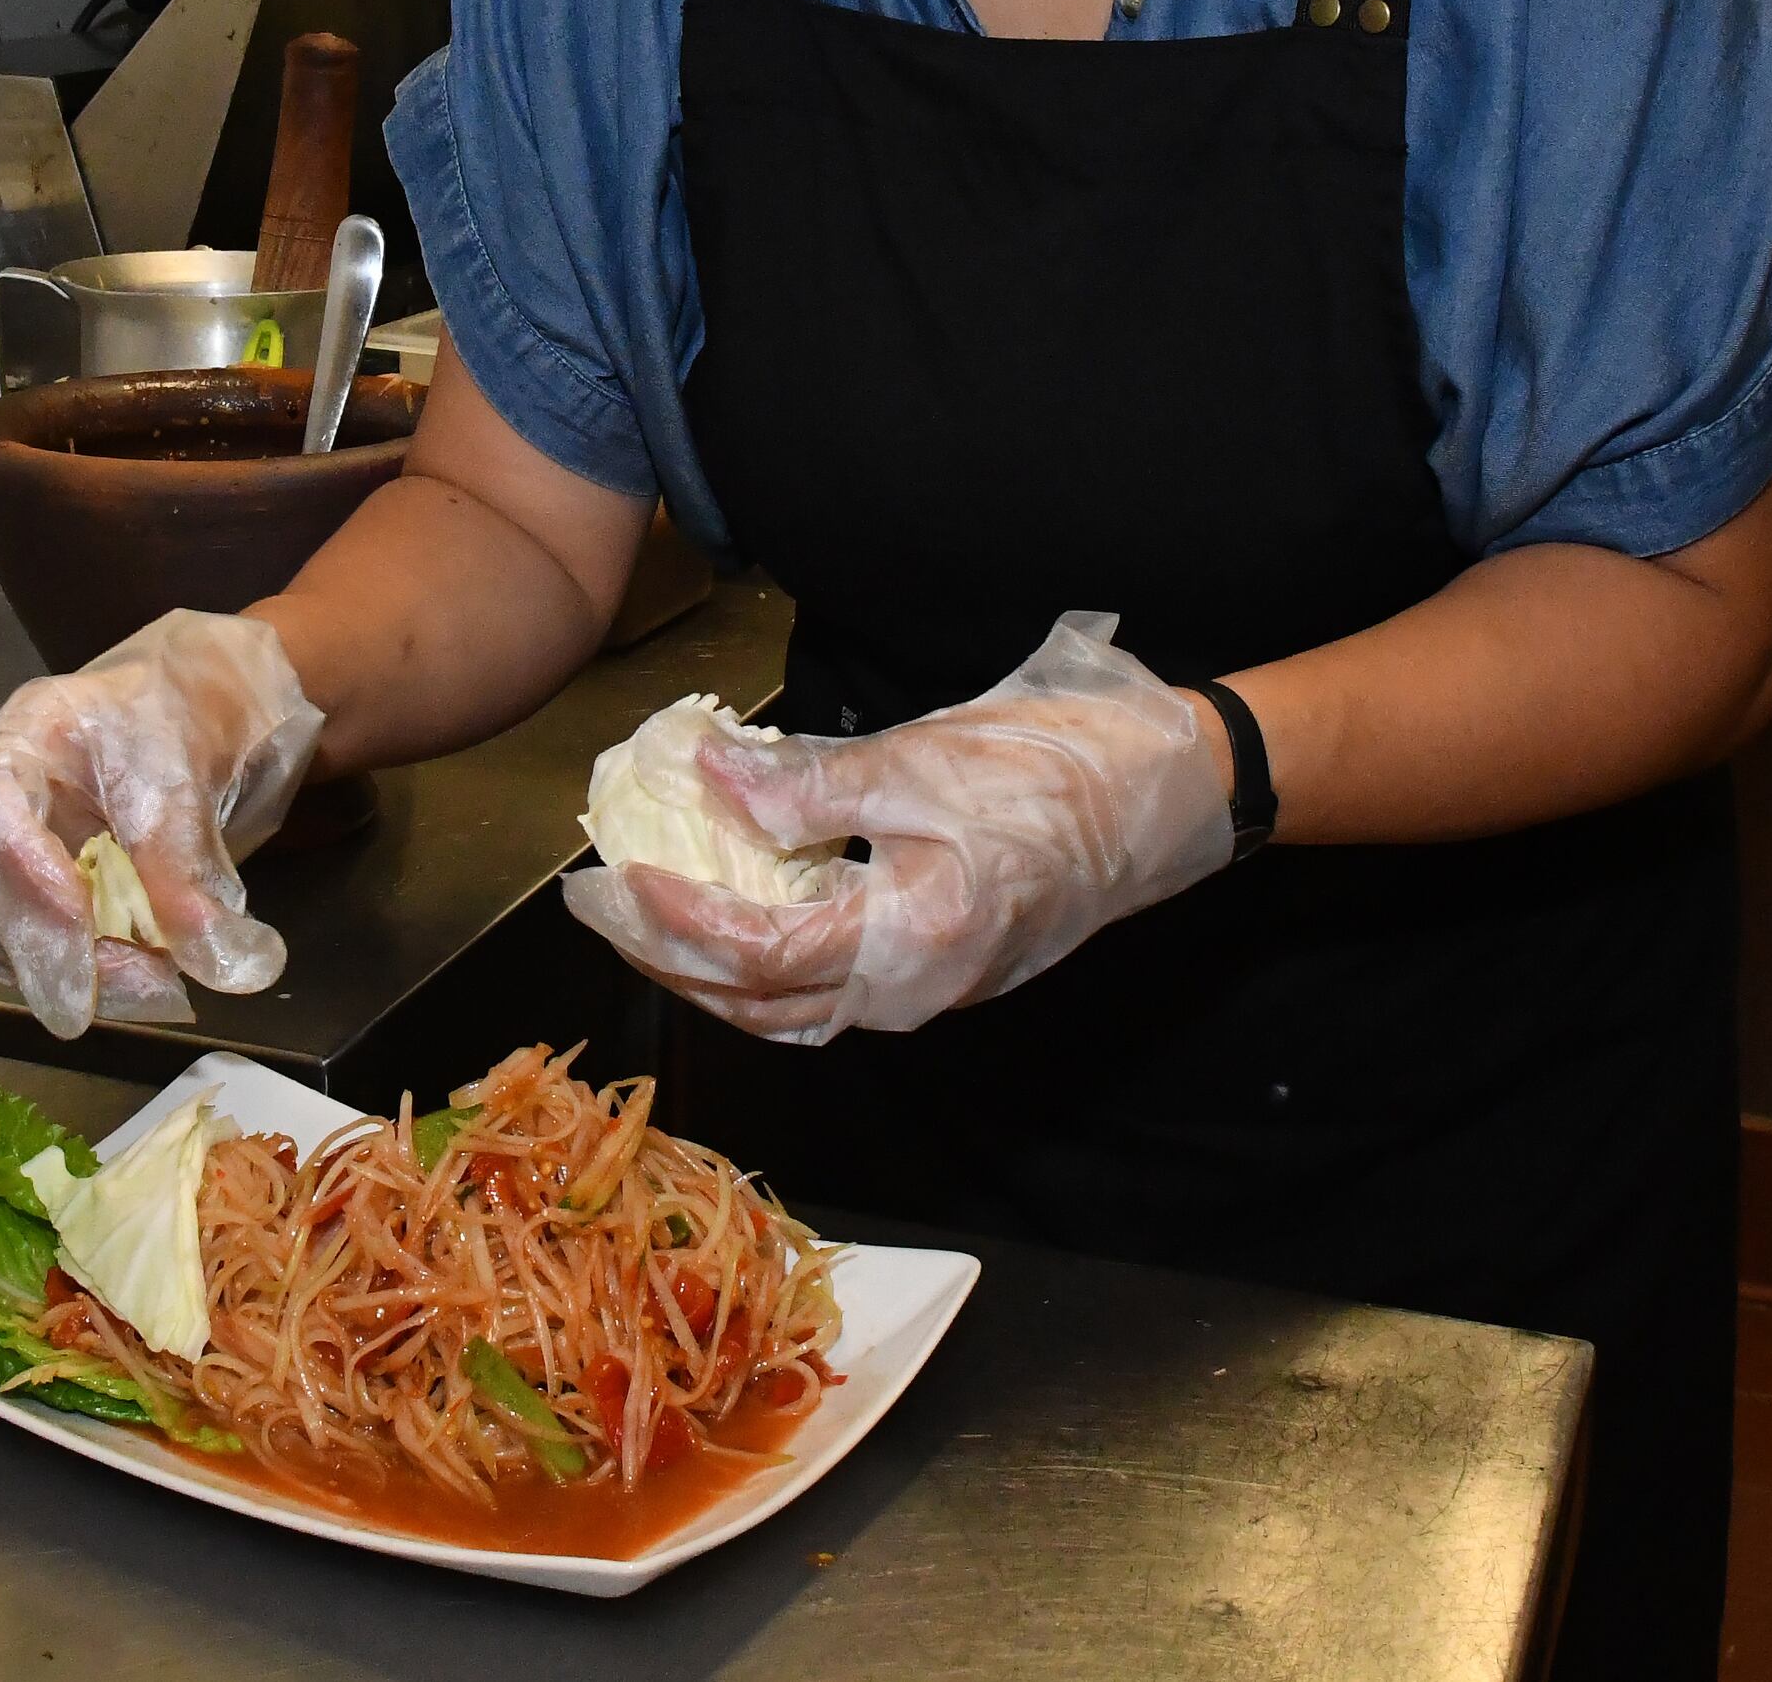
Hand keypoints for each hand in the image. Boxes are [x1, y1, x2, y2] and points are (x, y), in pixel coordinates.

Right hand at [0, 609, 323, 1038]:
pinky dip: (97, 982)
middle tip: (154, 994)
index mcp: (20, 739)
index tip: (88, 952)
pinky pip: (42, 959)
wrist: (201, 708)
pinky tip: (153, 982)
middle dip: (64, 957)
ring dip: (87, 980)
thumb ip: (191, 868)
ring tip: (169, 990)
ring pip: (10, 942)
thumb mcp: (190, 772)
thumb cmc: (184, 713)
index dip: (31, 889)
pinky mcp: (32, 902)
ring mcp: (2, 857)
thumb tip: (226, 967)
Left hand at [559, 613, 1233, 1044]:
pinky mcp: (949, 970)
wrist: (1172, 793)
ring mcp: (936, 989)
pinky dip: (773, 965)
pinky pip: (836, 991)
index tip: (613, 877)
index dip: (674, 923)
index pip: (758, 954)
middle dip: (670, 960)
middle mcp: (917, 989)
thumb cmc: (1055, 766)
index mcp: (910, 940)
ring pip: (798, 1010)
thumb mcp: (917, 760)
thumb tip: (706, 780)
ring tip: (652, 918)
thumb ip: (806, 784)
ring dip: (715, 973)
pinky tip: (744, 914)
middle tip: (600, 906)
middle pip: (763, 1003)